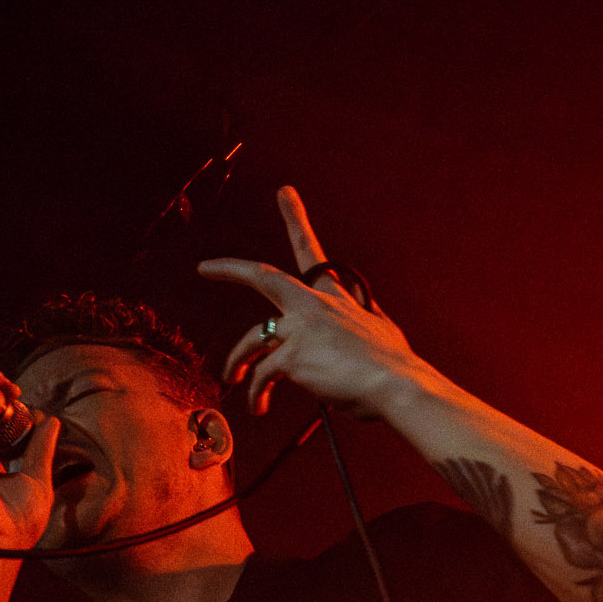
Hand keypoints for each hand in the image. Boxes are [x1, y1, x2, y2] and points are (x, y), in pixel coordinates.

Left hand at [198, 186, 430, 418]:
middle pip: (263, 277)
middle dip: (230, 270)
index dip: (296, 220)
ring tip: (232, 378)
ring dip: (237, 360)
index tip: (284, 194)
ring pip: (253, 339)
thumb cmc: (394, 367)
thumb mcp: (383, 330)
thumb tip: (368, 312)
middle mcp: (315, 305)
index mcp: (336, 298)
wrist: (397, 386)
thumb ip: (366, 316)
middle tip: (205, 267)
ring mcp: (301, 328)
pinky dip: (256, 393)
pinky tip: (258, 407)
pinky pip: (262, 375)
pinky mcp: (291, 356)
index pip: (311, 253)